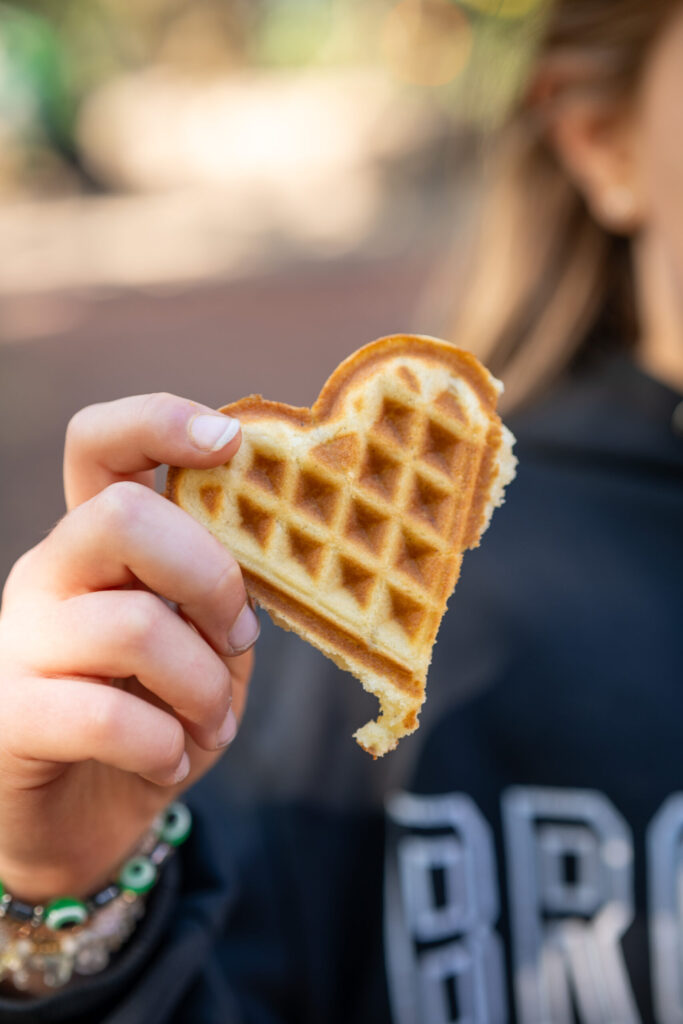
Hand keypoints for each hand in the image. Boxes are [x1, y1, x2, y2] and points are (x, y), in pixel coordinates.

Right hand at [0, 394, 257, 902]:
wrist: (84, 818)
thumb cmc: (156, 714)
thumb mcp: (205, 644)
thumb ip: (223, 591)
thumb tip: (280, 540)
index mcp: (99, 542)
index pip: (101, 445)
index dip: (160, 422)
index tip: (228, 439)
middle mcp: (51, 573)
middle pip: (125, 519)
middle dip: (212, 578)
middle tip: (240, 634)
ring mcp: (19, 640)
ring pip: (132, 626)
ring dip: (203, 686)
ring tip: (213, 722)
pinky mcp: (7, 715)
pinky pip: (103, 715)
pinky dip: (162, 744)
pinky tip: (169, 758)